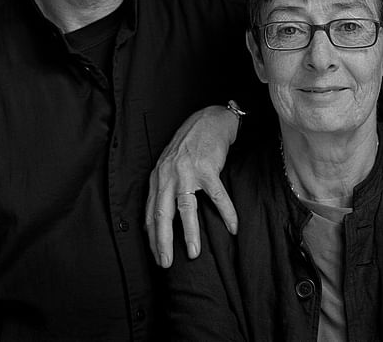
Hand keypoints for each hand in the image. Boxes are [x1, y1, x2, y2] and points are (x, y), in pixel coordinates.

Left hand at [145, 105, 239, 267]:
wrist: (209, 120)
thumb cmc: (189, 144)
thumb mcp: (168, 164)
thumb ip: (162, 187)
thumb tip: (157, 218)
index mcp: (158, 176)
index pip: (150, 212)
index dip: (152, 236)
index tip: (156, 255)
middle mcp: (169, 175)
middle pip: (163, 214)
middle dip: (163, 242)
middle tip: (166, 263)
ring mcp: (188, 171)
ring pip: (186, 208)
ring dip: (190, 233)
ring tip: (195, 253)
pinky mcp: (208, 168)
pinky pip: (217, 196)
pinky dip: (226, 213)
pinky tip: (233, 226)